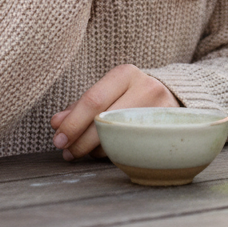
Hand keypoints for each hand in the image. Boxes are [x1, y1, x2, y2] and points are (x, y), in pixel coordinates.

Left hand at [51, 64, 179, 160]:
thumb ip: (81, 106)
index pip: (94, 100)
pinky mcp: (165, 129)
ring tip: (83, 150)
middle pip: (105, 121)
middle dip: (79, 141)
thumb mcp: (107, 91)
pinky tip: (105, 150)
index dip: (73, 123)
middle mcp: (146, 88)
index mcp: (126, 74)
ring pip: (117, 138)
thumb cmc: (129, 94)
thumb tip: (56, 123)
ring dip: (93, 150)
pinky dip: (112, 152)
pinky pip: (131, 148)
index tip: (58, 139)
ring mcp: (159, 110)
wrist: (171, 97)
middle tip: (65, 152)